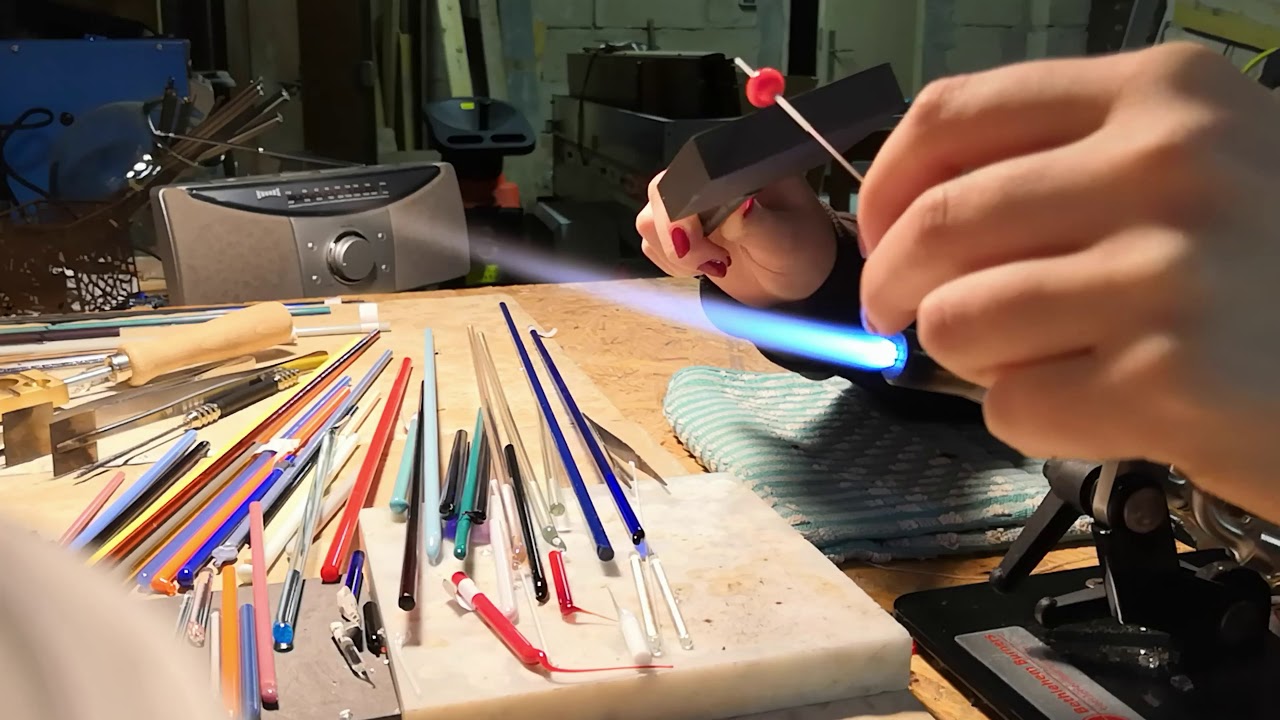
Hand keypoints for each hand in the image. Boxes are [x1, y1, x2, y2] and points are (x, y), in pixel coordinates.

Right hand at [637, 173, 837, 306]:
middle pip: (659, 195)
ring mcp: (690, 207)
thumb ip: (757, 223)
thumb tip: (735, 207)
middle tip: (713, 262)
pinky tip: (705, 268)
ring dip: (675, 253)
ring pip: (649, 222)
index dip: (683, 207)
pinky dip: (672, 264)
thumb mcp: (786, 238)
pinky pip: (652, 245)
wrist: (797, 280)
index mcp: (734, 166)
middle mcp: (706, 180)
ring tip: (715, 265)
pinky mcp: (681, 234)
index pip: (689, 172)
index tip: (701, 242)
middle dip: (677, 237)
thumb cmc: (801, 249)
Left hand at [857, 42, 1279, 521]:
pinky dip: (1030, 417)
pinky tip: (1099, 403)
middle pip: (936, 225)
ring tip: (1041, 357)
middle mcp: (1168, 166)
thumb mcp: (1197, 164)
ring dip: (971, 356)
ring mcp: (1171, 273)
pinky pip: (1011, 405)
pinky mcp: (1171, 380)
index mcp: (1161, 94)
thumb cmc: (1278, 266)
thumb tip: (905, 214)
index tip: (878, 233)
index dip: (883, 187)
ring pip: (958, 321)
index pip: (950, 116)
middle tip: (903, 315)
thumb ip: (1062, 167)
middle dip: (893, 286)